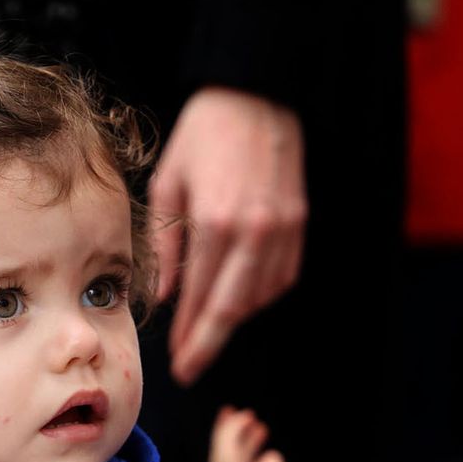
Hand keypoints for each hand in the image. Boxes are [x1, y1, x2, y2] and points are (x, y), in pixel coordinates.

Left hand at [151, 86, 306, 386]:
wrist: (256, 94)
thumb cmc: (205, 135)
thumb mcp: (168, 186)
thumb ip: (166, 246)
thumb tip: (163, 295)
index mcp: (216, 222)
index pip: (201, 297)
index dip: (189, 335)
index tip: (179, 362)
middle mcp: (255, 231)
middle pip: (233, 309)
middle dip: (209, 343)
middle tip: (190, 366)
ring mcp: (284, 229)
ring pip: (259, 296)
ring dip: (232, 318)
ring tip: (206, 329)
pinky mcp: (299, 222)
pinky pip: (281, 276)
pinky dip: (259, 294)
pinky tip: (238, 298)